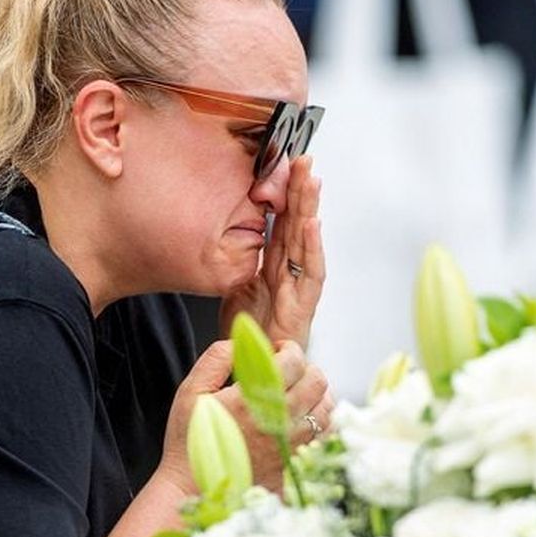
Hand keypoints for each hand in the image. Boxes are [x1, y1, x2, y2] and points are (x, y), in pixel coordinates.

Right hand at [158, 340, 334, 495]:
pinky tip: (302, 420)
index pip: (294, 360)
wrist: (192, 489)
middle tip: (288, 372)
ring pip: (327, 409)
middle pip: (317, 381)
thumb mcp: (191, 391)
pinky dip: (320, 423)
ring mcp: (292, 446)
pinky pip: (325, 438)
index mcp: (255, 398)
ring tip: (297, 394)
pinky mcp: (296, 465)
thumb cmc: (189, 441)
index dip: (287, 349)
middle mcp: (280, 421)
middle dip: (305, 368)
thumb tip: (241, 342)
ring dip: (316, 395)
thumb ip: (216, 359)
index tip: (276, 351)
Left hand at [220, 155, 325, 349]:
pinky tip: (312, 224)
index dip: (284, 194)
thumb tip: (223, 233)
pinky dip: (313, 249)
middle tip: (304, 158)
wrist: (254, 378)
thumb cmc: (247, 339)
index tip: (284, 162)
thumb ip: (235, 263)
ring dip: (311, 210)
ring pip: (306, 244)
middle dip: (302, 192)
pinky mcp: (302, 311)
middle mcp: (288, 275)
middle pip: (296, 226)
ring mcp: (297, 291)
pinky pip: (310, 277)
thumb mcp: (232, 290)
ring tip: (312, 180)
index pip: (280, 223)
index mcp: (271, 268)